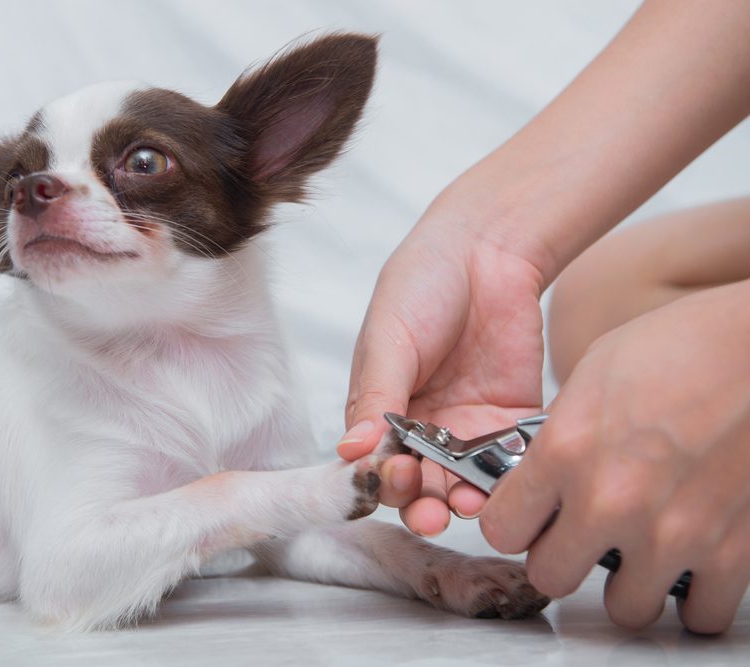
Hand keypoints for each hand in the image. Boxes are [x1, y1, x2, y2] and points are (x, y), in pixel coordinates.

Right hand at [339, 207, 544, 535]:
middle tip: (430, 510)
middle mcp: (422, 430)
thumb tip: (351, 452)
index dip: (382, 482)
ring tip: (467, 504)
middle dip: (422, 505)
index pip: (375, 464)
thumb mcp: (388, 341)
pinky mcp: (511, 421)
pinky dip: (507, 480)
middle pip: (419, 486)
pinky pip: (510, 461)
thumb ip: (374, 399)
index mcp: (381, 413)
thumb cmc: (421, 286)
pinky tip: (505, 486)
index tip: (392, 480)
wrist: (487, 248)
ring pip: (462, 483)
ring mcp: (468, 429)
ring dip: (463, 501)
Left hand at [480, 279, 749, 633]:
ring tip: (636, 552)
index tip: (526, 519)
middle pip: (551, 577)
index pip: (501, 529)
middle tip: (577, 539)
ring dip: (626, 585)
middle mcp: (612, 502)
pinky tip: (689, 565)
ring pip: (624, 610)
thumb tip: (540, 477)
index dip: (512, 524)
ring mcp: (672, 534)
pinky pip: (700, 615)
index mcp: (566, 452)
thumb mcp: (590, 378)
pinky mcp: (733, 552)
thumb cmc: (683, 347)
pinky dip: (693, 597)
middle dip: (559, 559)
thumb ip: (558, 439)